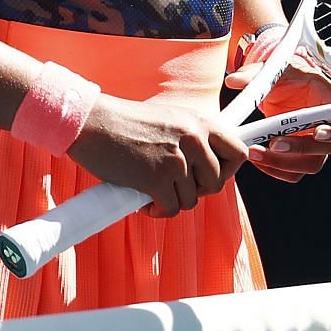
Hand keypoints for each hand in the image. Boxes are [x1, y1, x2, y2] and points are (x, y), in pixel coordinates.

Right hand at [67, 96, 247, 218]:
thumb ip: (192, 138)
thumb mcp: (170, 120)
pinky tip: (145, 200)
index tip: (212, 176)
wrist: (93, 122)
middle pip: (217, 182)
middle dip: (198, 191)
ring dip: (174, 200)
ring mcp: (177, 159)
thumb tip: (208, 167)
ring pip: (192, 199)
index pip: (238, 151)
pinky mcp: (157, 178)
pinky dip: (158, 210)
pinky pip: (171, 208)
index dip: (228, 170)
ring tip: (156, 190)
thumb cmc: (126, 123)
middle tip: (177, 187)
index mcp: (199, 122)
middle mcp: (193, 138)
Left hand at [224, 44, 330, 183]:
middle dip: (299, 149)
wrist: (283, 89)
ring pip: (309, 165)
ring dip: (283, 163)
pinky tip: (259, 158)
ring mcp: (314, 144)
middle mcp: (327, 127)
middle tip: (275, 143)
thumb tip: (235, 79)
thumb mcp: (278, 70)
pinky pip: (293, 172)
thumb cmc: (290, 78)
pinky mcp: (299, 156)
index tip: (316, 132)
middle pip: (326, 149)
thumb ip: (258, 74)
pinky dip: (275, 169)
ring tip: (258, 152)